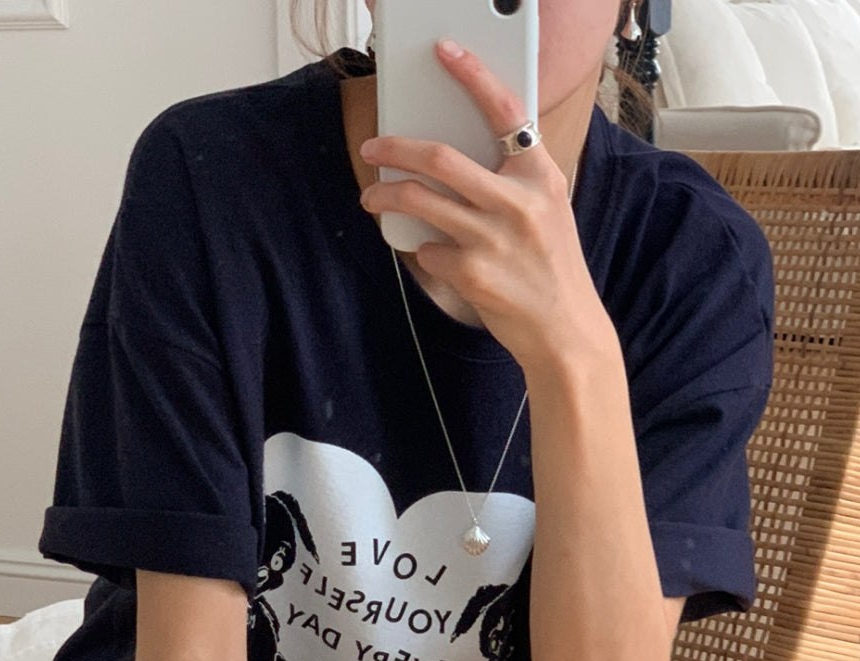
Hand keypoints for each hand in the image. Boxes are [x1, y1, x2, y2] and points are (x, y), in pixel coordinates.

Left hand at [357, 38, 609, 369]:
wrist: (565, 332)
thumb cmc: (550, 270)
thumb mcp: (547, 212)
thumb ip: (512, 182)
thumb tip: (452, 162)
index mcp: (541, 176)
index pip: (505, 110)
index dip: (473, 75)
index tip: (445, 52)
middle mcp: (519, 201)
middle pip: (440, 157)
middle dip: (395, 148)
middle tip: (374, 147)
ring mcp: (493, 237)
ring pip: (419, 201)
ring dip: (385, 198)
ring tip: (372, 200)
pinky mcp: (473, 273)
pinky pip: (429, 250)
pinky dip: (425, 252)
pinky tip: (439, 259)